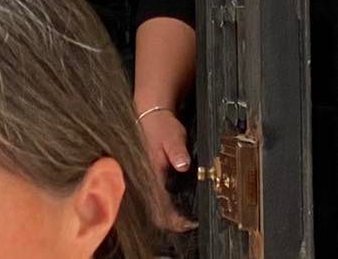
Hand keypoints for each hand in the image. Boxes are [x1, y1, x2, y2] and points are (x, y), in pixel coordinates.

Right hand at [136, 106, 195, 230]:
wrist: (149, 115)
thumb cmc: (160, 125)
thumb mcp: (171, 134)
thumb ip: (177, 150)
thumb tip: (182, 165)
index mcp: (150, 174)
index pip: (158, 207)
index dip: (174, 220)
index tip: (190, 222)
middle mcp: (145, 181)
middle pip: (156, 213)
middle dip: (174, 222)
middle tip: (192, 221)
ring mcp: (146, 181)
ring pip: (155, 208)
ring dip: (170, 215)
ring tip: (188, 216)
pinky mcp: (150, 179)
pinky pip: (157, 199)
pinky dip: (168, 206)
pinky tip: (180, 203)